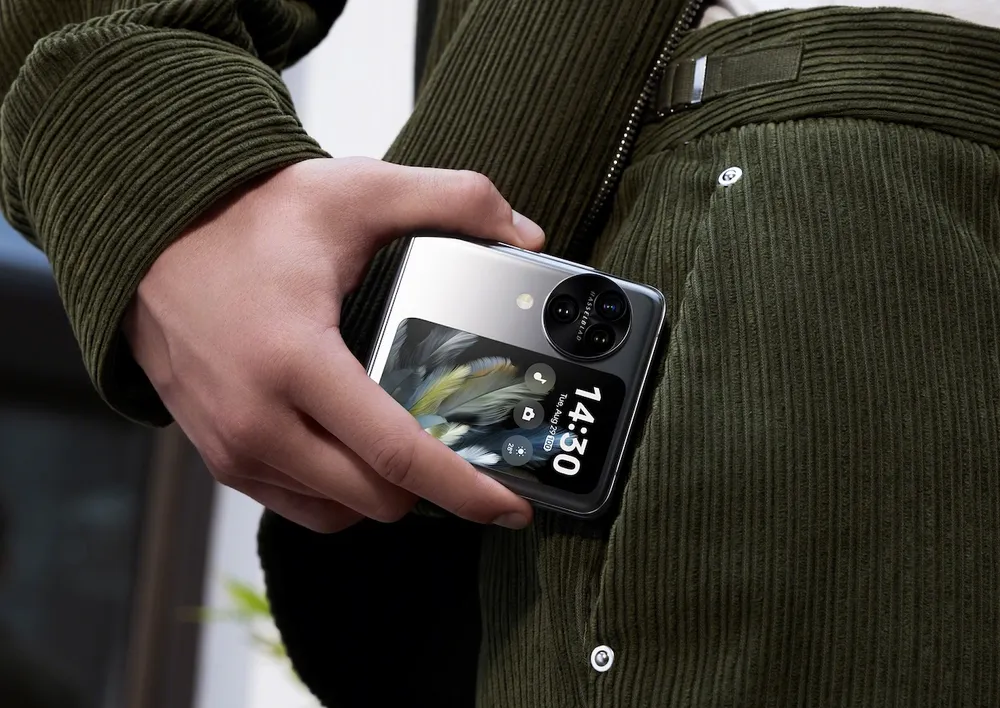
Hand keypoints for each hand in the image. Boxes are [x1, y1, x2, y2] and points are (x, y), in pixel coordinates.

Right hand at [124, 157, 543, 532]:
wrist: (153, 239)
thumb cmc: (248, 219)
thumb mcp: (356, 190)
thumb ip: (453, 199)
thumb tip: (525, 233)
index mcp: (296, 361)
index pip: (397, 453)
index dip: (464, 489)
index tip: (510, 507)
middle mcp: (258, 420)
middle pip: (376, 497)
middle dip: (431, 486)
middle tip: (460, 449)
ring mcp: (235, 447)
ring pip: (341, 511)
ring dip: (384, 489)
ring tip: (406, 442)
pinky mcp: (222, 457)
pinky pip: (301, 506)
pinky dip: (341, 492)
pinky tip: (356, 448)